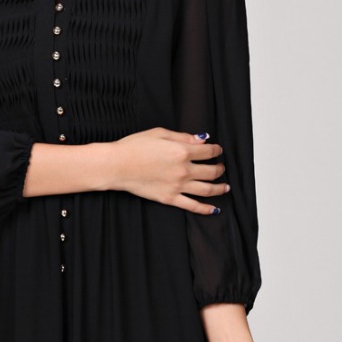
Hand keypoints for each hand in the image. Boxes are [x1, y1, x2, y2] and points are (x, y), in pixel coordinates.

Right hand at [111, 127, 228, 213]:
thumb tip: (201, 139)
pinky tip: (215, 209)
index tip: (217, 149)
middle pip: (211, 171)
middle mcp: (184, 170)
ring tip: (225, 186)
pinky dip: (206, 209)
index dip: (216, 149)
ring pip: (207, 189)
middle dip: (220, 168)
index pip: (208, 151)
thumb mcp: (160, 133)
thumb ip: (183, 137)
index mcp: (182, 151)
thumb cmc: (134, 146)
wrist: (117, 165)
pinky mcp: (169, 198)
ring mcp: (178, 186)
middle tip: (221, 167)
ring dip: (219, 188)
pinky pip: (192, 206)